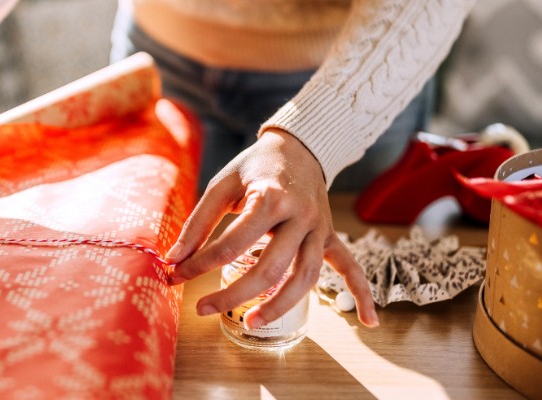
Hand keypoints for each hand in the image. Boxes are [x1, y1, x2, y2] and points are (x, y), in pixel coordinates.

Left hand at [166, 128, 378, 327]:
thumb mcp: (223, 184)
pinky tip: (368, 323)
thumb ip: (199, 222)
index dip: (200, 263)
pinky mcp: (331, 237)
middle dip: (233, 294)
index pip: (233, 242)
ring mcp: (321, 229)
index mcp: (272, 197)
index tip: (176, 274)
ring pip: (306, 277)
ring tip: (250, 324)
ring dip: (279, 305)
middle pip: (270, 268)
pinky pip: (350, 267)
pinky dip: (363, 295)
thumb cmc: (256, 167)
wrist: (299, 148)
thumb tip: (173, 257)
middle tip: (203, 308)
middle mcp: (302, 216)